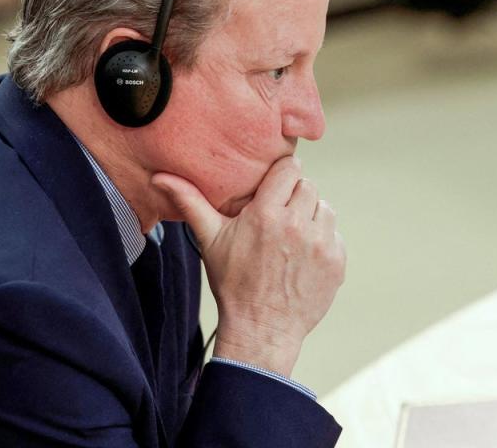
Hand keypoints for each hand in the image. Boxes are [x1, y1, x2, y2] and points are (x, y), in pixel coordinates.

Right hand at [152, 156, 344, 376]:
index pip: (290, 168)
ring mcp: (321, 244)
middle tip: (280, 216)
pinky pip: (334, 235)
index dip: (282, 175)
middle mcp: (297, 225)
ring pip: (324, 208)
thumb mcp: (210, 240)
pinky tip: (303, 256)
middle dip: (295, 197)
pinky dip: (323, 241)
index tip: (276, 186)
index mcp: (266, 214)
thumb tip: (160, 176)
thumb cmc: (233, 283)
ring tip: (292, 236)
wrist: (262, 329)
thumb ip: (190, 202)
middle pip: (308, 186)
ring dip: (311, 217)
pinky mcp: (336, 261)